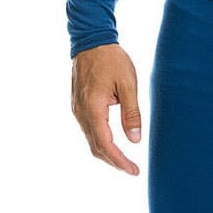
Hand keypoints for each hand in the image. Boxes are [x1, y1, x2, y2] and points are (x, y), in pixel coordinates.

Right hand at [71, 43, 142, 174]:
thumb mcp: (128, 84)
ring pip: (90, 140)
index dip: (119, 161)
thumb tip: (135, 140)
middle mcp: (81, 112)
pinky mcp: (78, 105)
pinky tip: (113, 142)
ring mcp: (77, 109)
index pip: (105, 144)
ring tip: (125, 160)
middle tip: (132, 170)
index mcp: (93, 108)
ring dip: (107, 152)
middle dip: (114, 161)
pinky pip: (88, 130)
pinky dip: (100, 141)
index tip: (133, 171)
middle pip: (95, 147)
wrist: (91, 41)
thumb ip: (131, 112)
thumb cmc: (111, 60)